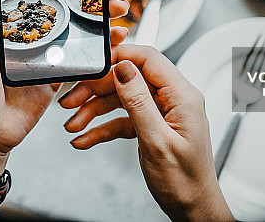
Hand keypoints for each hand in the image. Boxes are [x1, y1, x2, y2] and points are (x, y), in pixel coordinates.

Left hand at [0, 0, 131, 182]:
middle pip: (65, 3)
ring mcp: (45, 53)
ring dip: (102, 15)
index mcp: (5, 23)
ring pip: (79, 27)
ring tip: (121, 8)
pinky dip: (102, 48)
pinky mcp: (58, 75)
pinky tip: (117, 39)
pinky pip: (83, 58)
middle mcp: (28, 33)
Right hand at [59, 45, 233, 221]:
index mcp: (182, 96)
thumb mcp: (157, 141)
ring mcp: (161, 112)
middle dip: (96, 89)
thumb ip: (139, 102)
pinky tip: (85, 138)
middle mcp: (172, 99)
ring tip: (73, 125)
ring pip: (121, 98)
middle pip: (128, 78)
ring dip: (94, 110)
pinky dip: (102, 127)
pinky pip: (121, 118)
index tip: (92, 65)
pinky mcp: (150, 125)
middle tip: (72, 100)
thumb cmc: (185, 182)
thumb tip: (124, 69)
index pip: (148, 59)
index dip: (118, 57)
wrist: (192, 210)